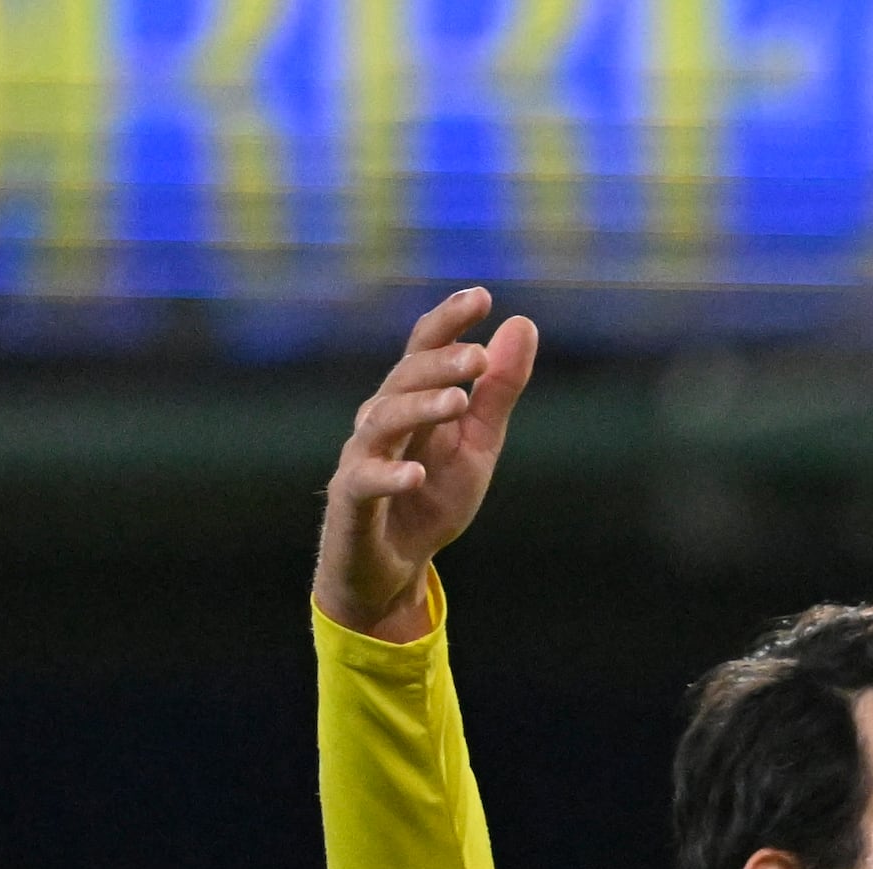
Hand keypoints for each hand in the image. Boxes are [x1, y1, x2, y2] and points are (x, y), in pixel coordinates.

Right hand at [317, 285, 537, 640]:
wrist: (392, 568)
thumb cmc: (431, 499)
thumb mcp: (476, 444)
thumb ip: (496, 391)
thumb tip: (522, 323)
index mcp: (411, 402)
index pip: (425, 350)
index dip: (448, 322)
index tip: (481, 295)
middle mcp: (380, 420)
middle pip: (403, 380)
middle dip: (439, 365)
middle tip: (479, 357)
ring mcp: (361, 458)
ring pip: (383, 421)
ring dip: (420, 408)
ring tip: (457, 400)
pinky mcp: (351, 502)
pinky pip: (365, 482)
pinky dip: (390, 476)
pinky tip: (417, 475)